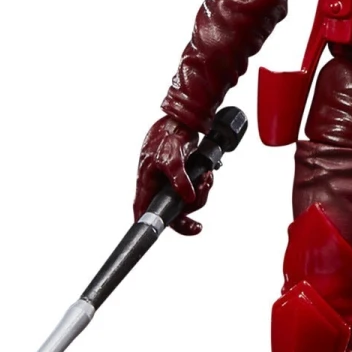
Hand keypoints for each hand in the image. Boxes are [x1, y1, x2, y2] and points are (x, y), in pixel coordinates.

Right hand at [133, 115, 209, 233]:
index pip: (145, 214)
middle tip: (204, 191)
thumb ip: (179, 179)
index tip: (178, 230)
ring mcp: (170, 185)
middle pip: (174, 213)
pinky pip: (195, 191)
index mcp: (147, 186)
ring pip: (188, 203)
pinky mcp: (182, 180)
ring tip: (206, 176)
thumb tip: (188, 198)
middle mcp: (157, 189)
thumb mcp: (172, 158)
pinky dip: (203, 184)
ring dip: (202, 192)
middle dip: (192, 207)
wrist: (180, 121)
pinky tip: (207, 173)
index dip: (156, 228)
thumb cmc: (167, 137)